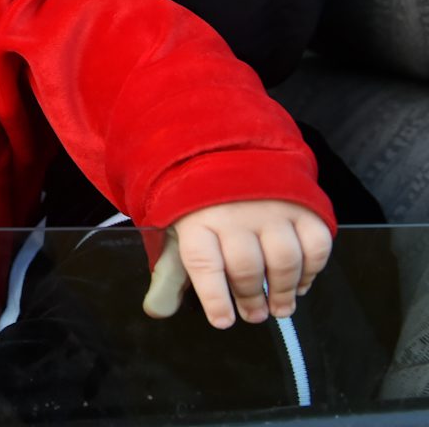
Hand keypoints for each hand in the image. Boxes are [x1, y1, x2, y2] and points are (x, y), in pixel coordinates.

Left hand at [141, 200, 331, 328]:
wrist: (230, 152)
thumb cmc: (200, 203)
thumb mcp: (176, 231)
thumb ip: (169, 273)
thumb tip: (156, 311)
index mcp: (196, 218)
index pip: (204, 264)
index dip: (215, 297)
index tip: (224, 321)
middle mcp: (234, 211)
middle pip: (246, 267)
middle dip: (252, 299)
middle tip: (254, 315)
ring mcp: (271, 206)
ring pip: (284, 259)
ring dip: (284, 291)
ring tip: (279, 308)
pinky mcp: (302, 204)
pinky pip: (316, 245)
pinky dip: (312, 270)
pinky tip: (300, 283)